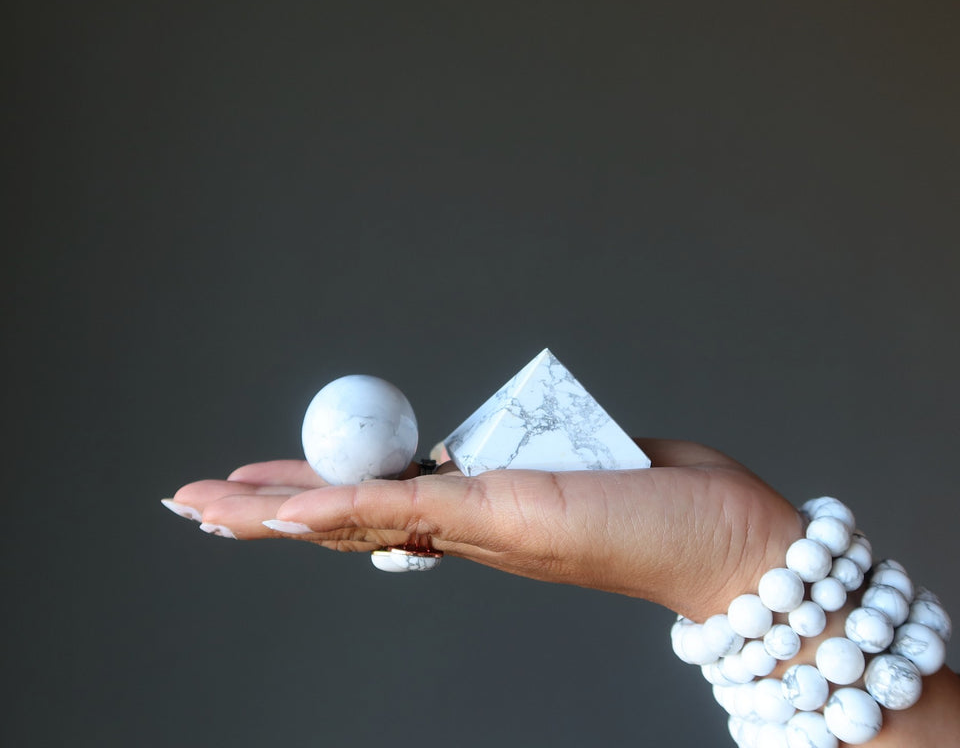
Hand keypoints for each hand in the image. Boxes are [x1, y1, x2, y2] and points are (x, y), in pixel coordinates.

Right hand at [168, 438, 801, 617]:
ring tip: (206, 507)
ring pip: (364, 519)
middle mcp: (475, 530)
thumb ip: (529, 450)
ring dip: (278, 515)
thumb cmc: (671, 502)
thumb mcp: (583, 458)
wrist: (738, 548)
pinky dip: (343, 510)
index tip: (259, 488)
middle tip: (192, 503)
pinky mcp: (513, 516)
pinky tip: (284, 515)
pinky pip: (413, 512)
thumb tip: (487, 439)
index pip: (381, 504)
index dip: (313, 497)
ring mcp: (487, 528)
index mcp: (486, 512)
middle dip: (266, 514)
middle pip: (352, 520)